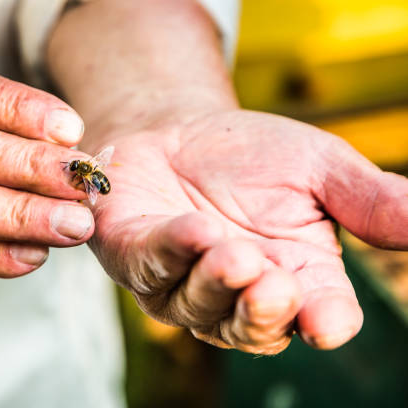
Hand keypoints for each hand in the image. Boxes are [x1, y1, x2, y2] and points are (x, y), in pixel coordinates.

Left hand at [84, 108, 407, 353]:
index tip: (328, 321)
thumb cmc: (253, 157)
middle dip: (261, 311)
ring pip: (197, 306)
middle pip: (252, 326)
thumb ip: (368, 199)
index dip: (324, 322)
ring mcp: (182, 284)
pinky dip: (171, 250)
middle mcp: (238, 293)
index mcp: (296, 279)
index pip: (317, 316)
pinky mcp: (136, 259)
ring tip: (233, 255)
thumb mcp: (319, 169)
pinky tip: (195, 230)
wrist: (182, 132)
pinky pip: (151, 265)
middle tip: (275, 286)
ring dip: (215, 283)